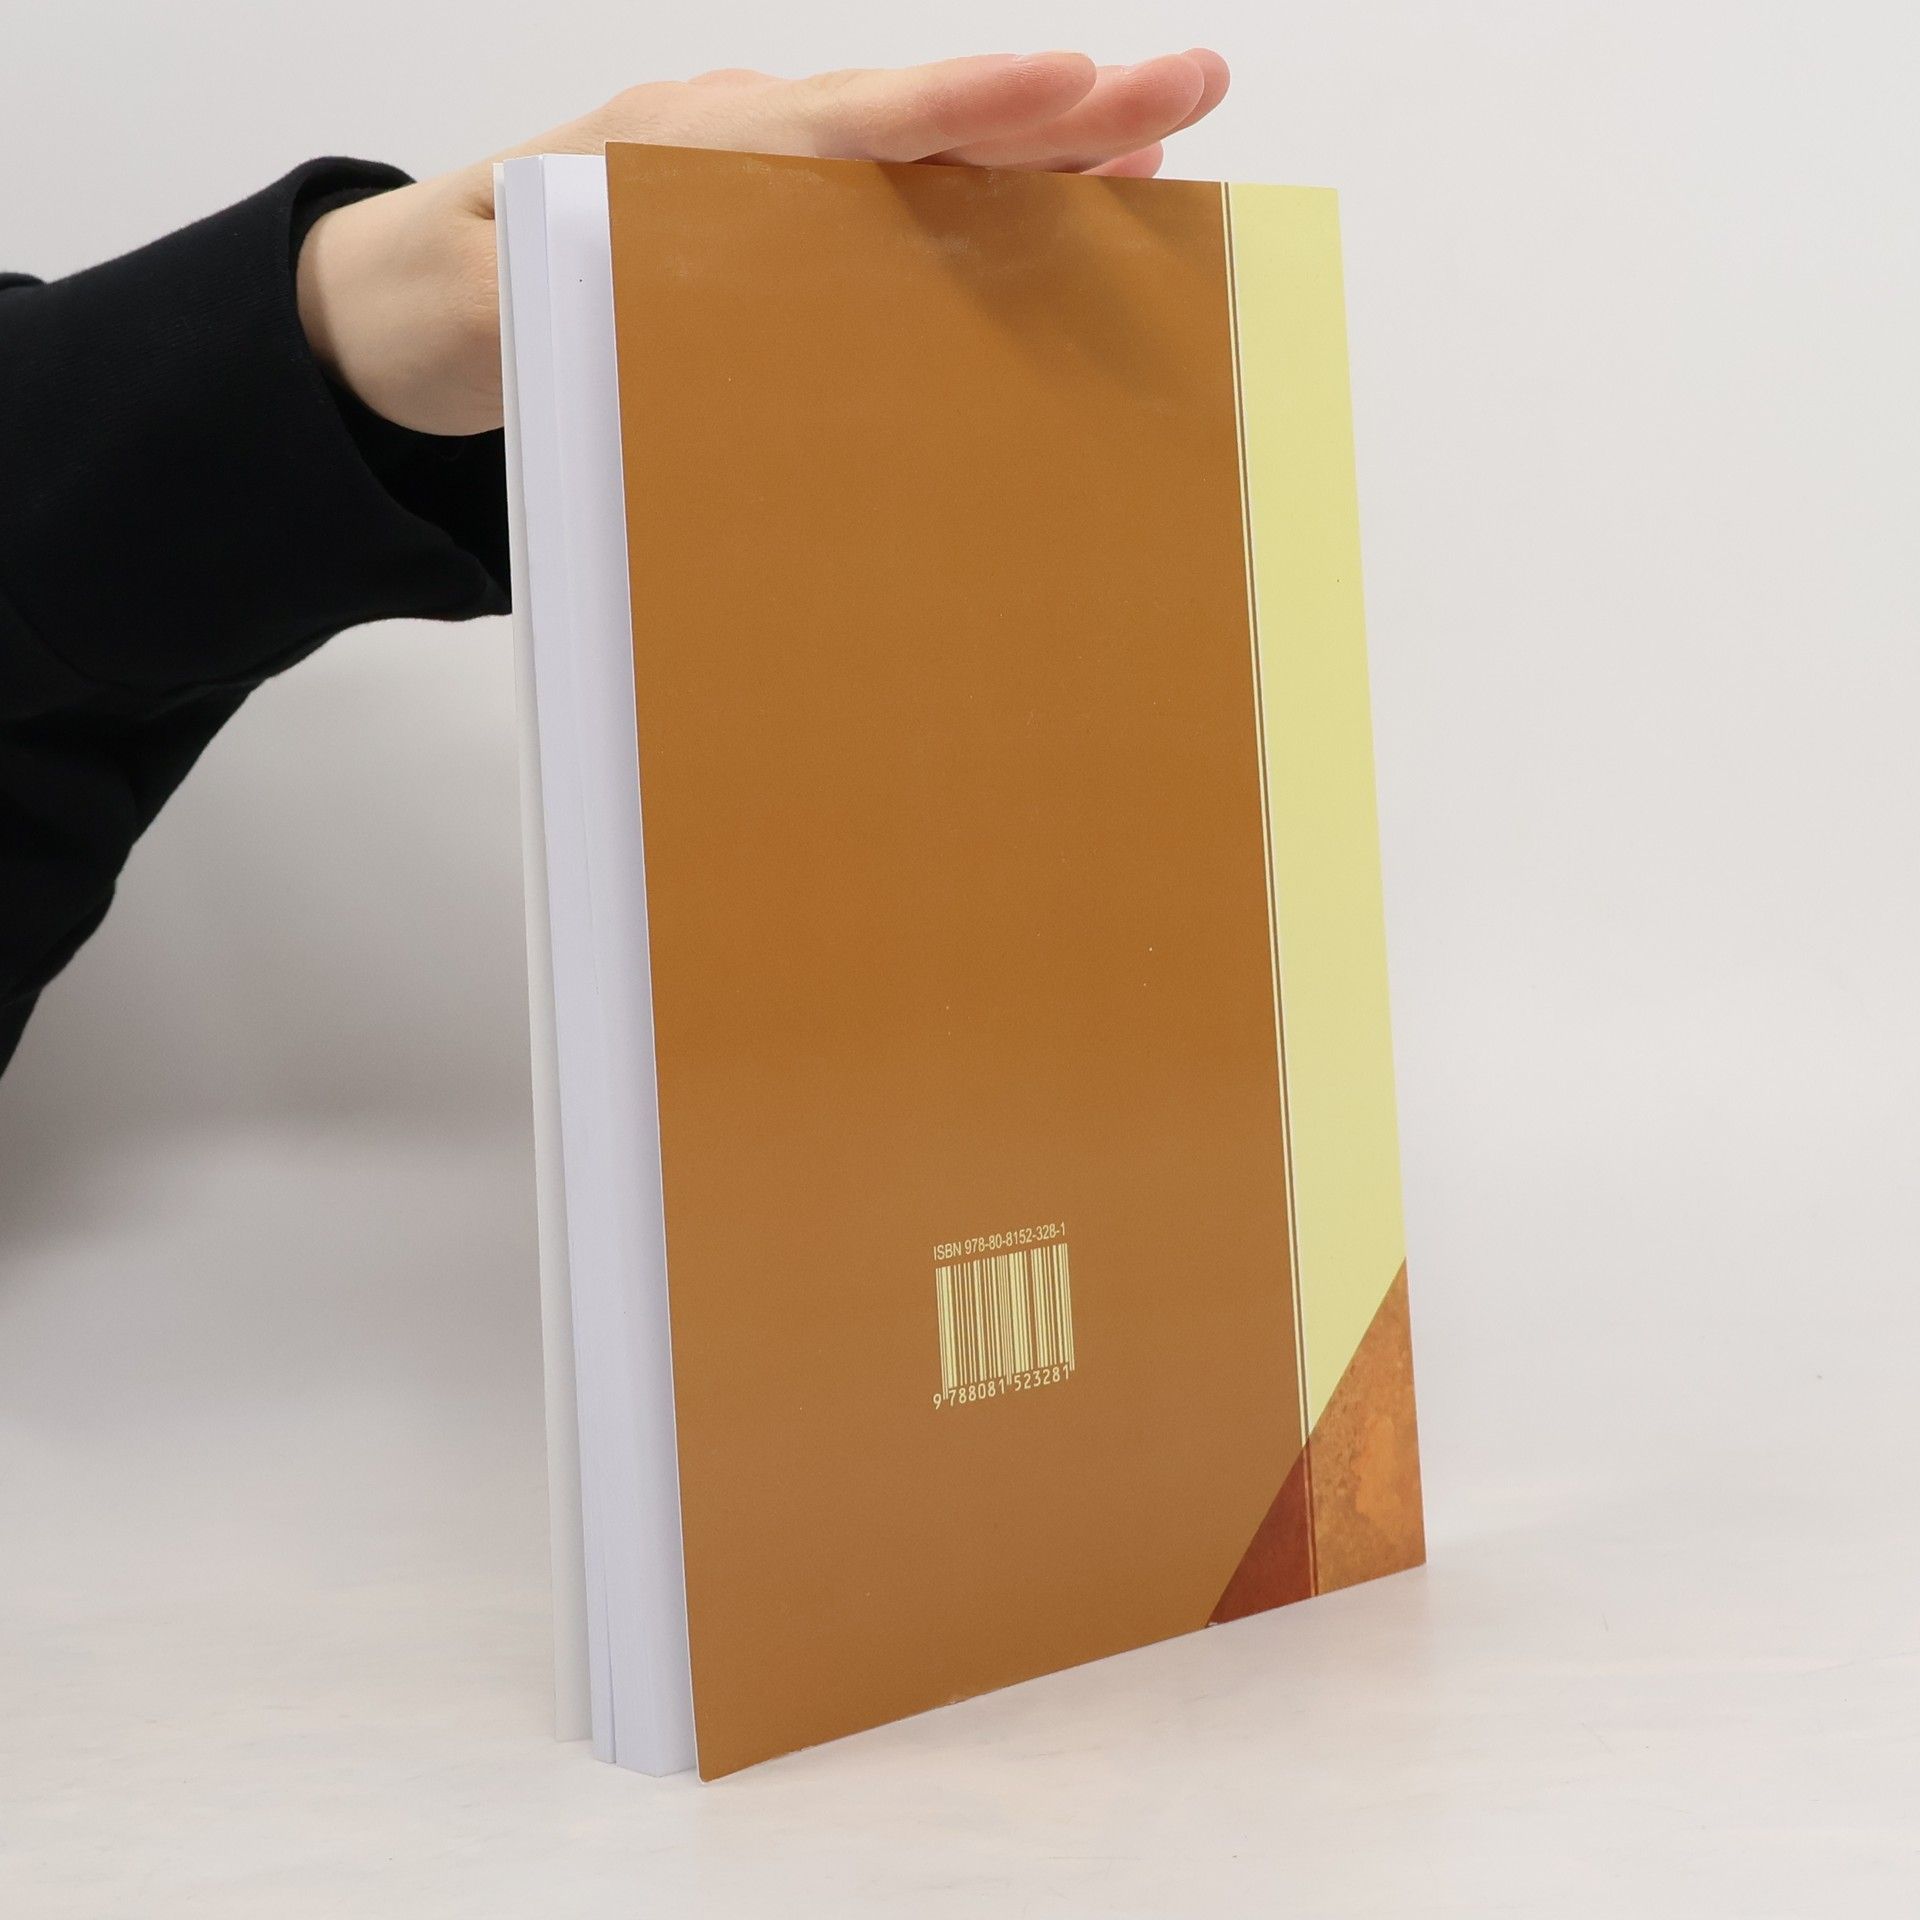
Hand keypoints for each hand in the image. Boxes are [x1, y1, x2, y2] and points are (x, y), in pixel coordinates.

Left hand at [295, 50, 1230, 436]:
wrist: (422, 299)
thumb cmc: (459, 299)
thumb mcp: (484, 304)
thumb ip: (565, 295)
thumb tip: (654, 292)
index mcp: (684, 153)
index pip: (843, 126)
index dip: (957, 111)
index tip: (1061, 92)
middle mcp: (751, 151)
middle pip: (923, 123)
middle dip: (1058, 107)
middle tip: (1188, 88)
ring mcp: (781, 188)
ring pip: (935, 161)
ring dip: (1053, 154)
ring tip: (1169, 145)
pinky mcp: (794, 237)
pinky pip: (913, 212)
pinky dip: (1000, 205)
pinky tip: (1077, 214)